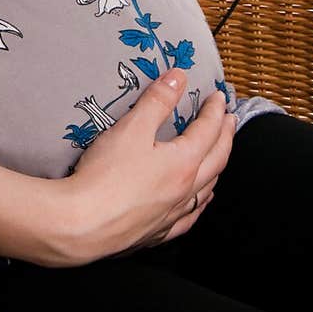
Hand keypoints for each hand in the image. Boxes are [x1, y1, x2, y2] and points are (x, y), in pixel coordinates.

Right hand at [61, 69, 237, 264]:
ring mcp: (173, 214)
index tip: (219, 97)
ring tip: (218, 157)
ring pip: (206, 190)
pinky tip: (196, 203)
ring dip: (216, 168)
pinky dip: (199, 204)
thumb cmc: (106, 175)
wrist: (83, 223)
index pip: (208, 131)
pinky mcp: (157, 232)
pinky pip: (189, 217)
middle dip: (225, 136)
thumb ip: (157, 101)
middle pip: (216, 160)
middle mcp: (185, 191)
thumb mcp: (132, 128)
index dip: (215, 111)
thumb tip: (178, 78)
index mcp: (183, 163)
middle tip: (229, 120)